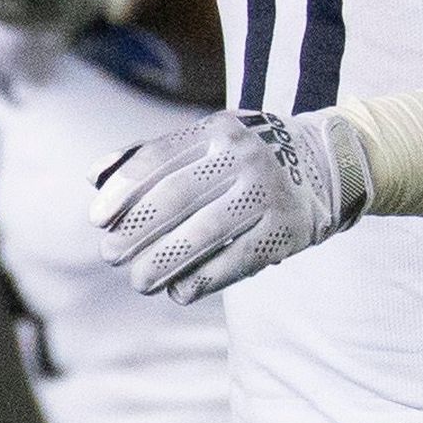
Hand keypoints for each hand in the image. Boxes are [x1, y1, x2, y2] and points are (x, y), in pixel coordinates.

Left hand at [92, 110, 369, 302]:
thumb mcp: (207, 143)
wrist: (327, 164)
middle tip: (110, 255)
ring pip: (205, 232)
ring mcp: (268, 193)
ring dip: (165, 262)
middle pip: (178, 196)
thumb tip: (95, 177)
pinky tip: (180, 292)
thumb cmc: (247, 159)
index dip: (124, 190)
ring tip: (140, 281)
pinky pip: (238, 259)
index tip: (97, 219)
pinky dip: (205, 279)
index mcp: (216, 130)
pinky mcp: (287, 229)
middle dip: (137, 231)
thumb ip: (154, 156)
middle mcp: (243, 156)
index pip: (159, 158)